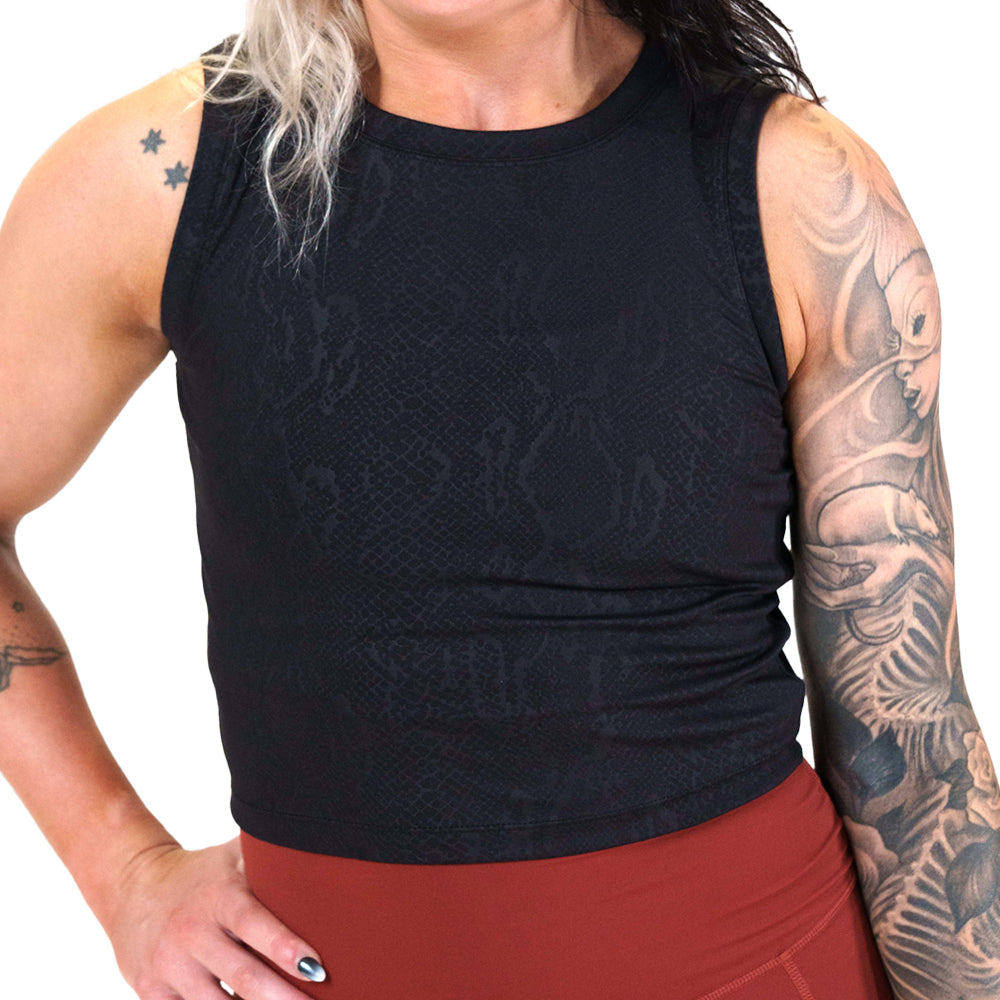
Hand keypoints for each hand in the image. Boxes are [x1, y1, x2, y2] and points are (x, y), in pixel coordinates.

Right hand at [105, 835, 326, 998]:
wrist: (132, 885)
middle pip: (243, 976)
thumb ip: (268, 856)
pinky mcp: (150, 991)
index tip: (317, 968)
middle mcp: (191, 932)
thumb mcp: (231, 857)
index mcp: (217, 897)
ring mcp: (168, 966)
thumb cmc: (200, 873)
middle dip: (282, 997)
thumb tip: (318, 846)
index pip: (254, 924)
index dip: (285, 948)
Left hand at [799, 534, 942, 610]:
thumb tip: (813, 551)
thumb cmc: (902, 550)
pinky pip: (846, 597)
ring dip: (822, 590)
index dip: (812, 589)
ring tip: (810, 571)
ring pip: (838, 602)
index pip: (831, 600)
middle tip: (802, 572)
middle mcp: (870, 601)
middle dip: (814, 591)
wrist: (927, 559)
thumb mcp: (873, 550)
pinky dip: (832, 588)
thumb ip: (843, 553)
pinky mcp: (874, 595)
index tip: (802, 573)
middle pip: (832, 604)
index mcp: (870, 593)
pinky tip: (826, 574)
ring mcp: (873, 600)